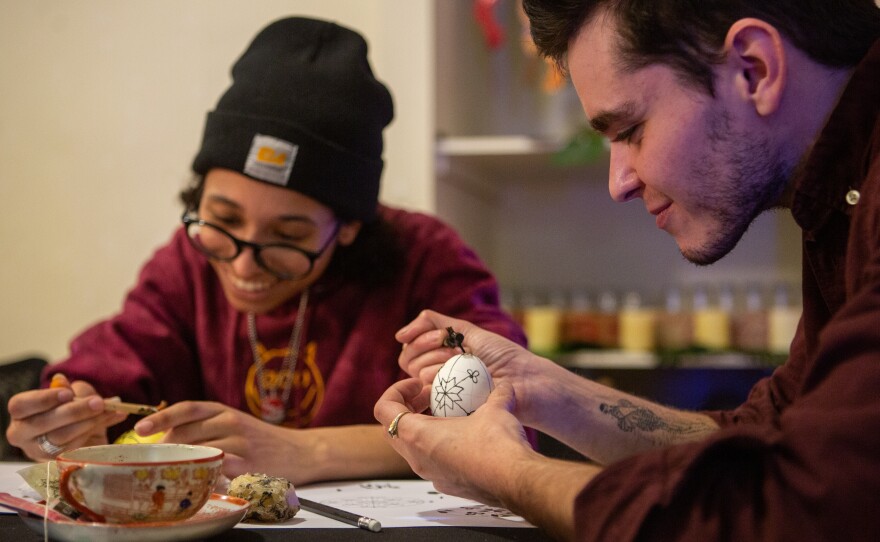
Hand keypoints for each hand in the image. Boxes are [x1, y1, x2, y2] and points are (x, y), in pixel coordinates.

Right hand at [6, 381, 126, 460]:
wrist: (84, 433)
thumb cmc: (71, 409)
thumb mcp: (71, 395)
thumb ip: (69, 390)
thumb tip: (62, 381)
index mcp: (21, 413)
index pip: (21, 406)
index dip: (43, 399)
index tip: (68, 393)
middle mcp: (23, 434)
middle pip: (42, 424)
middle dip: (73, 412)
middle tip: (99, 403)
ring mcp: (38, 451)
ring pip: (61, 438)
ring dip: (90, 422)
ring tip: (111, 410)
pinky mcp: (57, 462)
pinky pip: (75, 448)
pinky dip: (96, 431)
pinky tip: (113, 418)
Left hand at [134, 401, 310, 482]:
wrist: (300, 451)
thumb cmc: (260, 440)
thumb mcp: (234, 423)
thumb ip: (204, 426)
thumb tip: (163, 439)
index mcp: (224, 409)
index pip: (187, 409)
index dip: (161, 418)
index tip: (139, 430)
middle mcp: (231, 422)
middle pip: (187, 433)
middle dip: (166, 449)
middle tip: (152, 463)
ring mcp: (240, 443)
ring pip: (199, 452)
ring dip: (183, 464)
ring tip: (172, 475)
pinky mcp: (248, 465)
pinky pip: (217, 471)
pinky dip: (204, 478)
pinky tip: (197, 484)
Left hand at [374, 378, 535, 505]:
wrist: (516, 481)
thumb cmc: (498, 447)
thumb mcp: (494, 407)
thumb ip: (494, 392)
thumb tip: (502, 385)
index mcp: (418, 437)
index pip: (383, 410)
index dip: (396, 391)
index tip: (418, 385)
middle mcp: (418, 459)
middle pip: (392, 429)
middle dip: (408, 407)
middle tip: (431, 396)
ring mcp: (431, 474)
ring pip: (410, 447)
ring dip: (422, 426)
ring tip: (449, 413)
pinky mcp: (446, 484)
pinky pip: (430, 460)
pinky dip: (437, 443)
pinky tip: (464, 434)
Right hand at [396, 310, 549, 423]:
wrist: (526, 380)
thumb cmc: (503, 356)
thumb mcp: (467, 332)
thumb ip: (434, 323)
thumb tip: (398, 336)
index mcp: (441, 359)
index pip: (410, 348)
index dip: (421, 338)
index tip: (444, 336)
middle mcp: (438, 376)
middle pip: (408, 360)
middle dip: (428, 347)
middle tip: (454, 349)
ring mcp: (443, 394)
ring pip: (418, 374)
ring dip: (438, 362)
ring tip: (464, 364)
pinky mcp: (449, 411)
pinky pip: (429, 394)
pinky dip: (440, 380)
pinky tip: (459, 380)